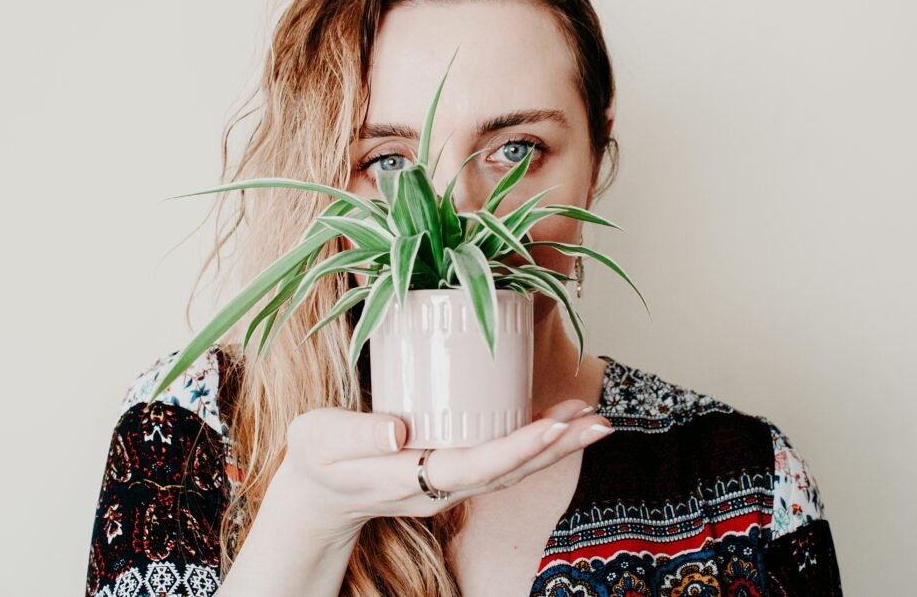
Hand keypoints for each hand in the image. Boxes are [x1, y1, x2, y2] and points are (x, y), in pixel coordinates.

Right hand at [264, 399, 612, 538]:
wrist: (317, 496)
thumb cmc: (316, 459)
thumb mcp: (319, 440)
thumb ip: (355, 434)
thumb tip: (398, 431)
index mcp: (409, 479)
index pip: (474, 467)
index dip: (516, 449)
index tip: (554, 428)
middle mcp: (439, 488)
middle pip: (507, 472)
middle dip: (555, 449)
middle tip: (599, 423)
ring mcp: (448, 486)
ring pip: (510, 470)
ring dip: (554, 446)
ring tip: (592, 420)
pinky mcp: (451, 473)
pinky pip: (500, 461)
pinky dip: (531, 443)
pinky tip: (555, 423)